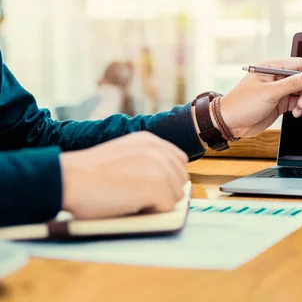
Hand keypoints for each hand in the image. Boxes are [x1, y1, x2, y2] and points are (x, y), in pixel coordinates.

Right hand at [60, 132, 188, 218]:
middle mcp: (159, 151)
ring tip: (130, 199)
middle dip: (165, 192)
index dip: (169, 177)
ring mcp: (161, 168)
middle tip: (137, 197)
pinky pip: (168, 209)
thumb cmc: (87, 173)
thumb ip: (144, 160)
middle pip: (180, 180)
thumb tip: (165, 180)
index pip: (178, 160)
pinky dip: (152, 213)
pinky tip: (130, 206)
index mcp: (150, 140)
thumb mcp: (122, 154)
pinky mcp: (159, 188)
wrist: (68, 179)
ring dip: (157, 203)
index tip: (154, 187)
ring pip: (176, 196)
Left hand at [218, 57, 301, 137]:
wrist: (229, 123)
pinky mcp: (279, 103)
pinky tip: (296, 113)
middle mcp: (276, 78)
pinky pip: (296, 102)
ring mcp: (278, 91)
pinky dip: (299, 108)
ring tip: (300, 108)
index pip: (298, 64)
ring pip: (301, 92)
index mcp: (271, 68)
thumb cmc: (242, 104)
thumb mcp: (269, 93)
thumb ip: (292, 84)